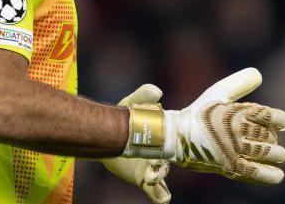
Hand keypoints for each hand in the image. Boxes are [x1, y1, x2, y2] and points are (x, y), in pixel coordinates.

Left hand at [102, 84, 171, 202]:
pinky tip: (163, 200)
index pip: (174, 142)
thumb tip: (157, 91)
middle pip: (166, 162)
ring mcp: (153, 169)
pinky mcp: (142, 179)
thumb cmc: (127, 118)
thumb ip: (143, 96)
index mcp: (162, 137)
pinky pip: (156, 191)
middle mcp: (161, 154)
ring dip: (160, 181)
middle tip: (155, 168)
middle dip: (162, 166)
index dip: (174, 144)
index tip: (168, 146)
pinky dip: (161, 197)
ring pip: (162, 178)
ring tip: (153, 180)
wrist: (110, 134)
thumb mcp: (132, 104)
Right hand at [165, 68, 284, 183]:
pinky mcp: (229, 167)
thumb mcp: (217, 92)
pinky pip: (256, 173)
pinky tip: (278, 175)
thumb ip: (239, 83)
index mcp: (238, 112)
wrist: (178, 136)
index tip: (280, 123)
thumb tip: (260, 75)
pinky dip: (270, 175)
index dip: (280, 120)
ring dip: (276, 154)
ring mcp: (234, 150)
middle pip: (270, 136)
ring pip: (267, 154)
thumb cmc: (200, 113)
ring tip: (276, 154)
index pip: (272, 116)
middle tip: (268, 139)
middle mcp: (238, 131)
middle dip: (273, 138)